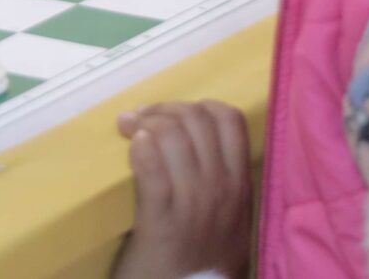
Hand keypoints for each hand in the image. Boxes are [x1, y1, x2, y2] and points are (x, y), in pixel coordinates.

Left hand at [110, 101, 255, 278]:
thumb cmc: (206, 262)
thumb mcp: (232, 222)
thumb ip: (226, 185)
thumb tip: (200, 144)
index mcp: (240, 186)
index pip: (231, 120)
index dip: (199, 105)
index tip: (175, 115)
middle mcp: (222, 189)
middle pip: (197, 120)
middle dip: (164, 109)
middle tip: (140, 117)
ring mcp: (193, 204)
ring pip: (174, 137)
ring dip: (146, 123)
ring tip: (128, 128)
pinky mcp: (162, 222)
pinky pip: (152, 168)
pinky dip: (140, 149)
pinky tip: (132, 145)